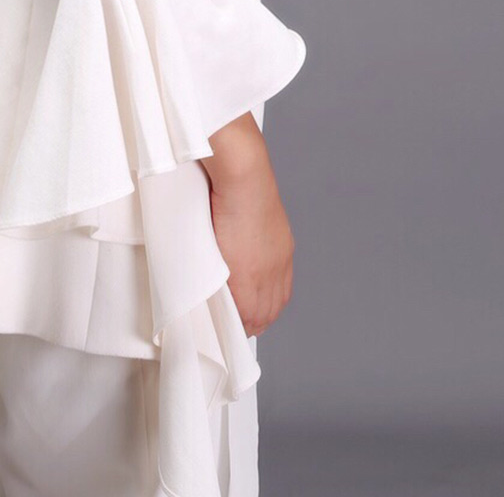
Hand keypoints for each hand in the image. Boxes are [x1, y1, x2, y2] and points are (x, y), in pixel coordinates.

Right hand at [205, 139, 295, 337]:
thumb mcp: (248, 212)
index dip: (263, 305)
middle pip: (271, 308)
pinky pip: (244, 312)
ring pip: (260, 314)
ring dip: (244, 322)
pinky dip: (234, 319)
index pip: (278, 290)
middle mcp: (279, 263)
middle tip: (236, 326)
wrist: (243, 176)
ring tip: (226, 326)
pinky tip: (222, 320)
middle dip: (255, 320)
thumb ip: (246, 234)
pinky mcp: (248, 276)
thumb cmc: (239, 182)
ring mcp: (267, 272)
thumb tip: (230, 239)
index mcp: (280, 248)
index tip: (249, 312)